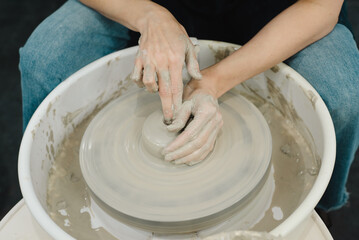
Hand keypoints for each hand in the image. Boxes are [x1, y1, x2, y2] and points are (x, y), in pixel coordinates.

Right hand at [130, 8, 201, 123]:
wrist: (155, 20)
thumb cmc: (174, 33)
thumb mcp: (188, 46)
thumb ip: (193, 64)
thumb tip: (197, 79)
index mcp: (174, 60)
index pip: (176, 87)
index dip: (177, 102)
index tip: (178, 113)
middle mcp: (161, 62)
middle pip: (163, 90)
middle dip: (166, 107)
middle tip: (169, 119)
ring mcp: (148, 61)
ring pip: (148, 84)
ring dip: (153, 92)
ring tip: (158, 92)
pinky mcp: (139, 59)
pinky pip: (136, 76)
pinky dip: (139, 83)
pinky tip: (145, 83)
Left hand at [162, 79, 222, 164]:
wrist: (207, 93)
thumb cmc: (194, 97)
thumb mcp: (184, 103)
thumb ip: (178, 117)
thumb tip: (170, 130)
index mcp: (207, 111)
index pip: (191, 133)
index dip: (178, 144)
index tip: (166, 150)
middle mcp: (216, 121)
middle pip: (198, 143)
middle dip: (181, 153)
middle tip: (168, 158)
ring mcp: (218, 128)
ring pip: (204, 148)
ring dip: (188, 157)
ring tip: (175, 161)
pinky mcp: (217, 133)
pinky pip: (208, 148)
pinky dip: (198, 157)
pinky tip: (188, 161)